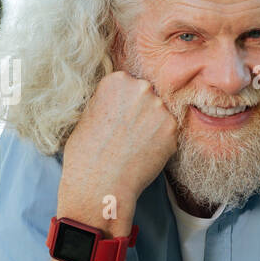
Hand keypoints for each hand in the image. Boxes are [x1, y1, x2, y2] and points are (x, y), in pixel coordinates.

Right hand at [60, 70, 178, 212]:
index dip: (125, 105)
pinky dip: (161, 144)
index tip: (119, 119)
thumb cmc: (86, 151)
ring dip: (153, 128)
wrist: (99, 181)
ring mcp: (160, 108)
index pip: (131, 85)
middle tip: (128, 133)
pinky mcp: (173, 130)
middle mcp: (142, 88)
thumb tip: (125, 100)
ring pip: (161, 115)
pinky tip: (144, 154)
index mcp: (118, 79)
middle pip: (149, 96)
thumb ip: (111, 99)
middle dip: (142, 112)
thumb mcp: (90, 112)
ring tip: (134, 146)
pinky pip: (169, 134)